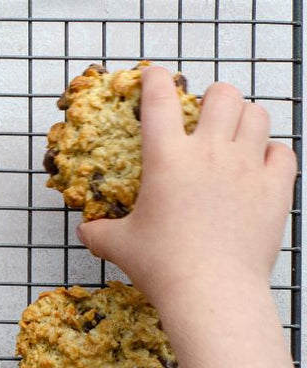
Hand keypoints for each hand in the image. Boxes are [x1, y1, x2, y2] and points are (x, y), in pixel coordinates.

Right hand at [77, 66, 296, 305]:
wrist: (212, 291)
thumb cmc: (163, 266)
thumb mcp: (120, 247)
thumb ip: (100, 233)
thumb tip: (86, 231)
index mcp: (167, 159)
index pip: (159, 99)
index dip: (155, 79)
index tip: (154, 76)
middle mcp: (210, 152)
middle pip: (222, 94)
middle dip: (213, 96)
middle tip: (206, 112)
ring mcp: (247, 167)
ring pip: (257, 114)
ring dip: (245, 118)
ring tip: (236, 133)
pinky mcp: (275, 188)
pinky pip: (282, 152)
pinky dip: (271, 152)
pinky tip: (260, 164)